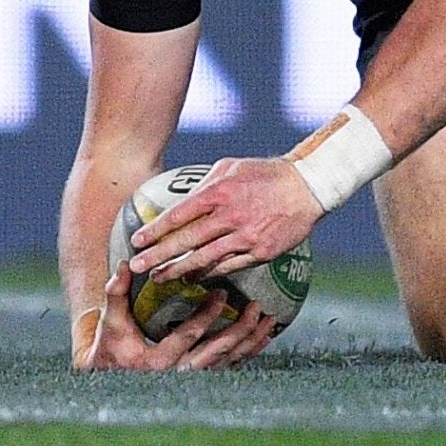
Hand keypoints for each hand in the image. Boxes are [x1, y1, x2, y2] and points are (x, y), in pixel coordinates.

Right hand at [72, 263, 276, 371]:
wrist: (110, 382)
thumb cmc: (112, 349)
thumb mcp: (112, 323)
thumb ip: (117, 293)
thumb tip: (125, 263)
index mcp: (156, 360)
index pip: (187, 335)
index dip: (206, 315)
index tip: (222, 292)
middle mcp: (177, 374)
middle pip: (216, 351)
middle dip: (240, 329)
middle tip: (257, 306)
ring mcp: (191, 380)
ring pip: (228, 361)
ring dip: (251, 341)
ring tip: (268, 320)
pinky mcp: (200, 380)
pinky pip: (230, 368)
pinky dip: (249, 353)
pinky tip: (264, 338)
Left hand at [126, 156, 321, 282]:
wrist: (308, 187)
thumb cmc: (266, 174)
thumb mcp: (231, 168)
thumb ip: (204, 186)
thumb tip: (179, 205)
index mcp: (221, 192)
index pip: (179, 215)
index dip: (155, 230)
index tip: (137, 241)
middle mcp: (231, 215)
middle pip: (186, 241)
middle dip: (157, 256)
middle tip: (137, 267)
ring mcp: (246, 236)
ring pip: (204, 259)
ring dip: (178, 270)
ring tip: (159, 278)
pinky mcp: (260, 252)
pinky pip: (227, 267)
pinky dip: (207, 273)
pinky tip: (193, 277)